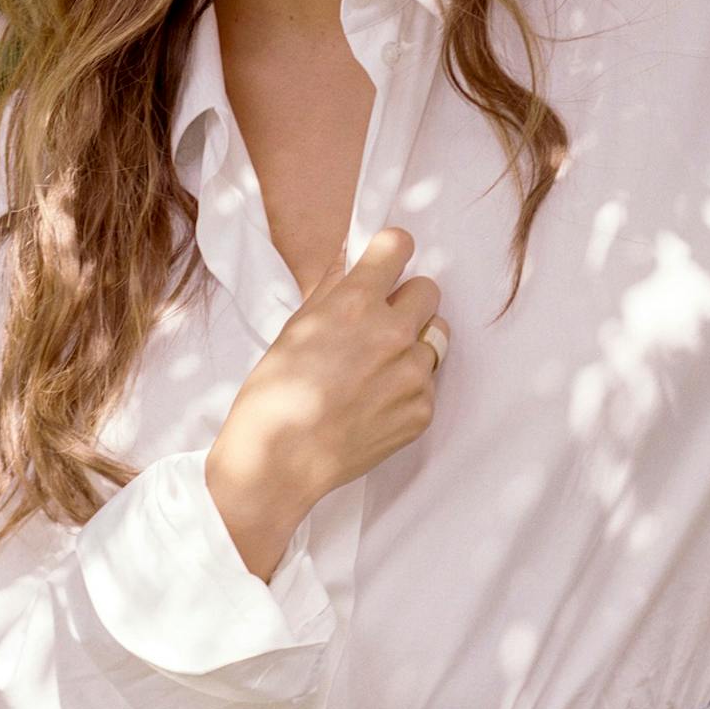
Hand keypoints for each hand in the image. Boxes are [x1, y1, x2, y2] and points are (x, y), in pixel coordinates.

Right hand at [210, 225, 447, 533]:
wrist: (279, 462)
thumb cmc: (274, 395)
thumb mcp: (294, 328)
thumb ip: (331, 287)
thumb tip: (351, 255)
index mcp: (355, 304)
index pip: (398, 246)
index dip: (390, 251)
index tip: (386, 261)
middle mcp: (392, 333)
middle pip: (428, 290)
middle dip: (406, 300)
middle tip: (380, 322)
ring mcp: (412, 374)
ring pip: (435, 337)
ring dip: (412, 344)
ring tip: (376, 369)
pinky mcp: (423, 410)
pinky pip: (428, 382)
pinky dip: (407, 387)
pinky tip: (374, 402)